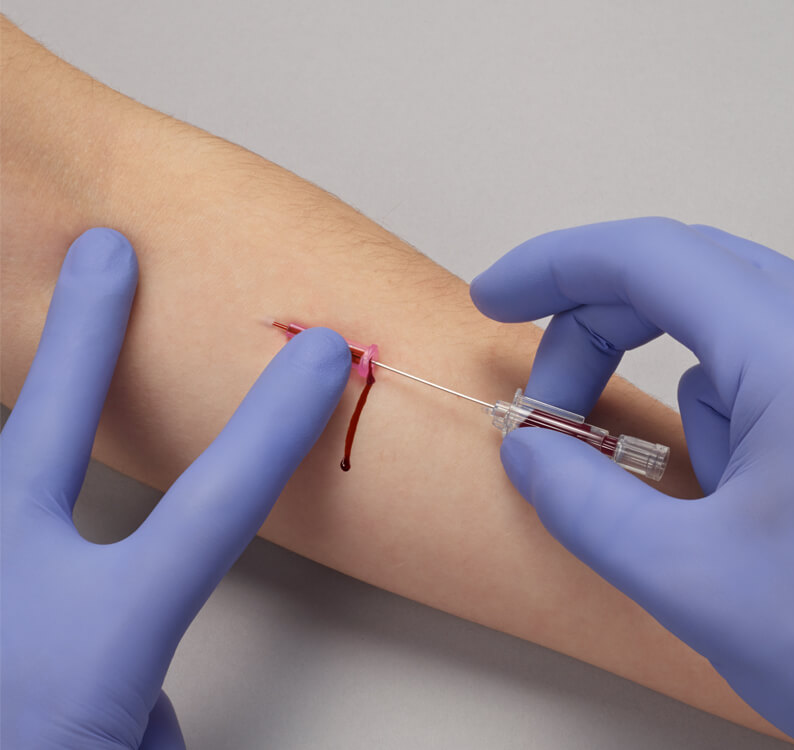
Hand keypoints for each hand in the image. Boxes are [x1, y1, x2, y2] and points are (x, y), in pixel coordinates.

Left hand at [1, 229, 350, 748]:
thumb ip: (146, 720)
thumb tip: (140, 708)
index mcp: (92, 633)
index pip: (218, 505)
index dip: (274, 422)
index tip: (314, 353)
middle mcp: (8, 589)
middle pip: (46, 429)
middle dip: (83, 333)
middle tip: (102, 252)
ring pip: (0, 484)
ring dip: (19, 449)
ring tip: (46, 423)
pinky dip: (17, 555)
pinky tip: (22, 637)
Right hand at [471, 218, 793, 748]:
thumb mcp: (685, 577)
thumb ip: (581, 498)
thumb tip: (526, 448)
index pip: (651, 255)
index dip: (554, 267)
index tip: (493, 298)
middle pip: (688, 272)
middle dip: (598, 326)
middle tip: (551, 406)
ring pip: (731, 318)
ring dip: (670, 380)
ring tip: (680, 485)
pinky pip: (775, 358)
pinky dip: (724, 402)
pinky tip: (738, 488)